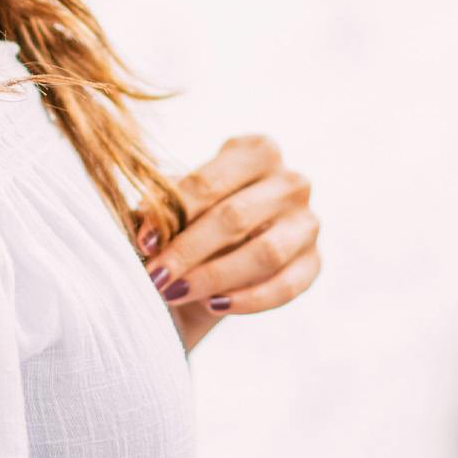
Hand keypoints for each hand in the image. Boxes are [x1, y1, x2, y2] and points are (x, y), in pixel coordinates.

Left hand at [133, 134, 320, 354]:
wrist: (230, 241)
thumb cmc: (199, 210)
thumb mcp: (181, 199)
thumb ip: (165, 207)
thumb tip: (143, 227)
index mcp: (256, 151)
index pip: (208, 182)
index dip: (172, 213)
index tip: (143, 242)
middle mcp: (290, 182)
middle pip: (235, 217)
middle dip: (188, 251)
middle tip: (155, 276)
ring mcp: (307, 223)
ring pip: (263, 253)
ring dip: (214, 277)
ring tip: (176, 292)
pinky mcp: (314, 262)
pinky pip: (286, 286)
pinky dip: (249, 300)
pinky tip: (214, 306)